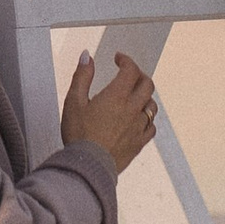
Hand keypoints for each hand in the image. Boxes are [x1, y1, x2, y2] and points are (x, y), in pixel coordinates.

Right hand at [61, 45, 157, 173]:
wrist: (88, 166)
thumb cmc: (79, 135)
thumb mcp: (73, 102)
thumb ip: (82, 77)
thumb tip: (86, 57)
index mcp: (116, 96)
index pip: (130, 70)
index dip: (126, 60)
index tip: (119, 59)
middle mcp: (132, 109)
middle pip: (147, 84)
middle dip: (139, 75)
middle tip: (128, 75)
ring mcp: (138, 127)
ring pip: (152, 105)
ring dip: (144, 96)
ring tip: (134, 96)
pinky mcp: (139, 143)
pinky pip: (151, 127)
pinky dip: (147, 119)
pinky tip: (138, 120)